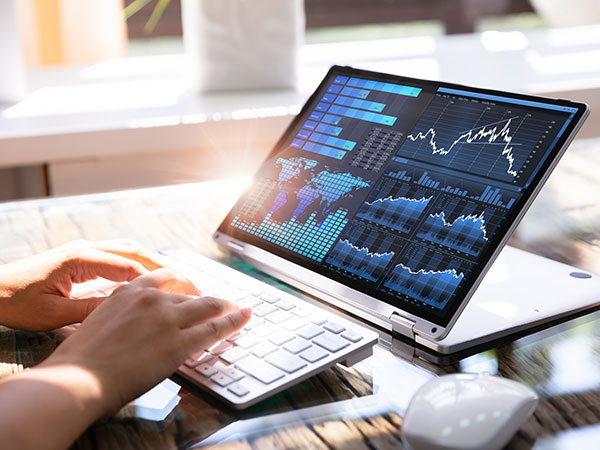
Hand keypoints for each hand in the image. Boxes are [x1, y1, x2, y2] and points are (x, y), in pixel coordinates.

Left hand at [0, 239, 181, 330]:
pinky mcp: (82, 257)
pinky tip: (151, 277)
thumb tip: (127, 308)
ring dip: (155, 261)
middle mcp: (86, 249)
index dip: (158, 281)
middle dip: (165, 266)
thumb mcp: (55, 315)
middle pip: (135, 251)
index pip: (129, 267)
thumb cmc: (16, 303)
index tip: (180, 294)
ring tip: (178, 278)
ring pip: (129, 249)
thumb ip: (92, 309)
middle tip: (189, 283)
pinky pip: (118, 255)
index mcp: (80, 259)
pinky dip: (139, 263)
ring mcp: (84, 250)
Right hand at [43, 269, 250, 414]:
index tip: (193, 288)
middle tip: (217, 303)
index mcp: (129, 291)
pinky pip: (215, 328)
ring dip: (225, 307)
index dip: (184, 284)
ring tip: (237, 309)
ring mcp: (168, 319)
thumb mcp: (95, 323)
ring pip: (207, 306)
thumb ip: (116, 316)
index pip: (165, 279)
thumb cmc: (79, 360)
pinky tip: (244, 317)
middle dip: (205, 299)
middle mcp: (152, 299)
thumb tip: (123, 322)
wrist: (77, 379)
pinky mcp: (180, 342)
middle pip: (189, 294)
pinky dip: (234, 321)